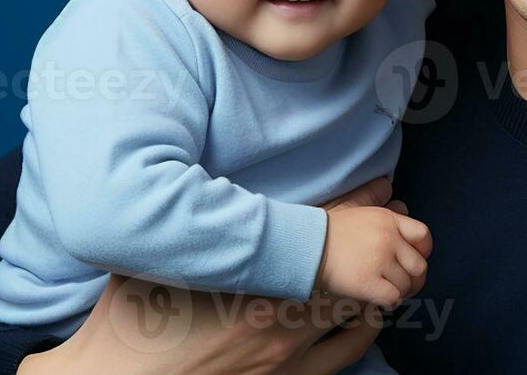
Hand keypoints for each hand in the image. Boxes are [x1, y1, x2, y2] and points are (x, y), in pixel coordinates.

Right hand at [16, 177, 426, 374]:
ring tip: (393, 261)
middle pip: (350, 258)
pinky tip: (369, 314)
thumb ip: (194, 220)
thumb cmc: (130, 319)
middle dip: (378, 235)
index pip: (323, 222)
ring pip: (357, 304)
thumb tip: (192, 178)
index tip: (382, 187)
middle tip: (396, 218)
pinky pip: (346, 349)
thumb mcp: (160, 252)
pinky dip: (364, 326)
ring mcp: (287, 348)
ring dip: (378, 280)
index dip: (358, 201)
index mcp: (250, 266)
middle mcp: (278, 306)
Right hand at [316, 205, 431, 308]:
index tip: (412, 262)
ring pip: (406, 285)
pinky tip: (378, 300)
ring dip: (398, 292)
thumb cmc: (329, 232)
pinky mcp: (368, 283)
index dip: (423, 252)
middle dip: (414, 280)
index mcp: (388, 219)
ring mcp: (379, 261)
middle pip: (419, 266)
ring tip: (385, 292)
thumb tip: (396, 211)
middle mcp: (388, 238)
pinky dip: (389, 302)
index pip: (423, 236)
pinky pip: (392, 298)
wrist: (306, 247)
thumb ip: (382, 213)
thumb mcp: (359, 211)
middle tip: (402, 286)